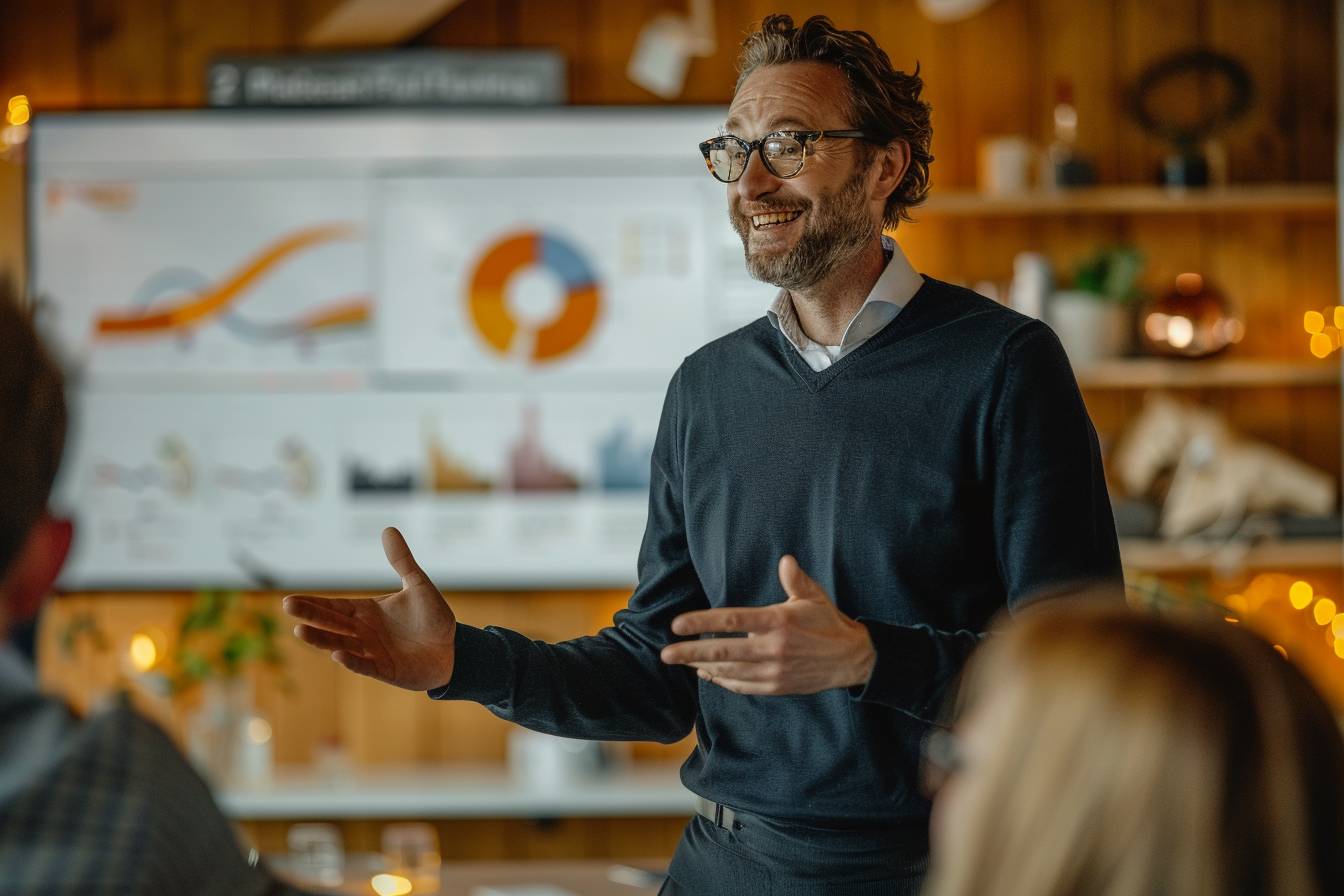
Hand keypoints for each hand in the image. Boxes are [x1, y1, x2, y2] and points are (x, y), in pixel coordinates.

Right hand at [283, 527, 456, 690]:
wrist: (454, 650)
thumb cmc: (433, 618)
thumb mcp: (418, 585)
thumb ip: (402, 560)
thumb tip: (388, 528)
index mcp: (366, 611)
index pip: (334, 606)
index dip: (313, 603)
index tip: (289, 599)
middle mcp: (363, 632)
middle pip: (332, 623)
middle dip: (310, 616)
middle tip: (287, 607)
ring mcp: (372, 652)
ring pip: (340, 644)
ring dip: (322, 639)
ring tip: (301, 631)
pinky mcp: (385, 670)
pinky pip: (365, 665)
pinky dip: (352, 661)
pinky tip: (338, 654)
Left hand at [659, 555, 875, 695]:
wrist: (851, 659)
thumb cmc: (828, 622)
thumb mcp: (814, 596)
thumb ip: (795, 579)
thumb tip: (785, 560)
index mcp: (777, 622)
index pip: (731, 620)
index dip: (702, 622)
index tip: (678, 624)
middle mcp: (772, 648)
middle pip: (722, 651)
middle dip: (690, 652)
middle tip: (665, 653)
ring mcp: (773, 671)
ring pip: (728, 671)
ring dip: (702, 667)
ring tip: (681, 661)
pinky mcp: (776, 687)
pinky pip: (742, 686)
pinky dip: (722, 681)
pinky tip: (708, 675)